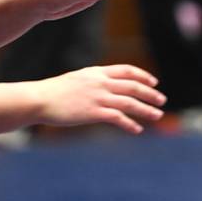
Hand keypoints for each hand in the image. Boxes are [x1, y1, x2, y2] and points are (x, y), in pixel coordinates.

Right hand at [36, 64, 166, 133]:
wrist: (39, 99)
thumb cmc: (55, 91)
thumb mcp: (78, 79)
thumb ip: (94, 80)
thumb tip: (106, 86)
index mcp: (97, 72)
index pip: (127, 70)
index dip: (143, 76)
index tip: (154, 83)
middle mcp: (101, 82)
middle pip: (133, 86)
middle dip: (150, 94)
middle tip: (162, 101)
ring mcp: (98, 97)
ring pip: (129, 103)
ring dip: (146, 110)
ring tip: (158, 115)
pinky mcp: (93, 112)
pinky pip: (118, 118)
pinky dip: (130, 124)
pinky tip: (137, 129)